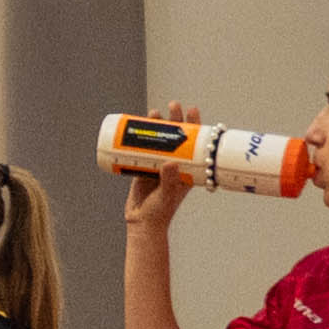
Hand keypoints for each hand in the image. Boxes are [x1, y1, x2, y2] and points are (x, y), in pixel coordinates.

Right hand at [126, 99, 200, 232]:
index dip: (194, 125)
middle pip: (177, 136)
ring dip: (157, 125)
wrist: (142, 222)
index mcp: (187, 169)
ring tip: (153, 112)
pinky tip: (134, 128)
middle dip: (175, 119)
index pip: (194, 142)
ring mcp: (158, 165)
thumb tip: (171, 162)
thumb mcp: (167, 195)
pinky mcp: (143, 168)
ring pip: (159, 140)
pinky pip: (142, 149)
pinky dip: (138, 138)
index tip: (192, 111)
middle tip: (172, 105)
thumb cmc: (160, 211)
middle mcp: (174, 164)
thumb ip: (169, 180)